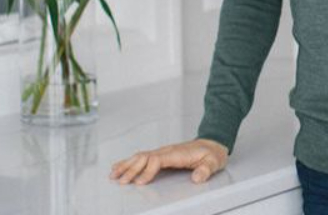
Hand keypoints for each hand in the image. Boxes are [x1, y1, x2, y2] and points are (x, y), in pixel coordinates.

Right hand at [109, 138, 228, 184]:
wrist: (213, 144)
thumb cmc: (212, 154)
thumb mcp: (214, 162)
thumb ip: (206, 170)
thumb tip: (197, 177)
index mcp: (177, 153)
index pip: (157, 160)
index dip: (147, 171)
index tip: (140, 182)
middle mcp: (167, 151)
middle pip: (144, 157)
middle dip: (130, 169)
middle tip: (119, 181)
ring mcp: (163, 151)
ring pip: (140, 156)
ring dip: (126, 165)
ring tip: (113, 174)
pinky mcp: (161, 154)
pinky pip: (142, 157)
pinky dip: (130, 161)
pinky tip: (121, 166)